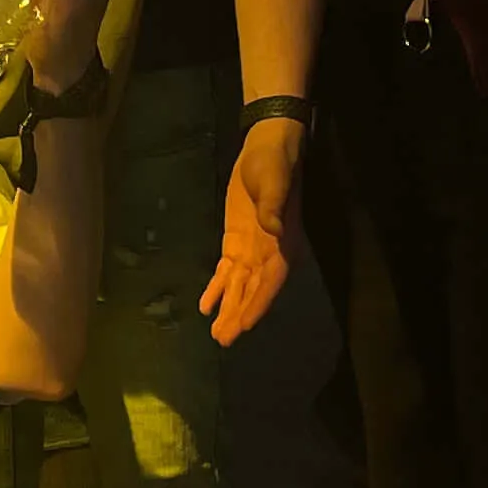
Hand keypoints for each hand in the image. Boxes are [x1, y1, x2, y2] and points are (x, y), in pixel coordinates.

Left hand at [199, 119, 298, 345]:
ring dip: (228, 309)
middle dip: (239, 315)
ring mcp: (252, 250)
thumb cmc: (274, 163)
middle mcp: (269, 253)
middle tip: (223, 338)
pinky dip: (217, 289)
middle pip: (253, 290)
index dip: (259, 303)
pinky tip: (205, 307)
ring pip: (239, 287)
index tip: (246, 325)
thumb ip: (273, 205)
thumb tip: (273, 228)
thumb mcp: (274, 180)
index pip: (271, 280)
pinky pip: (226, 272)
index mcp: (282, 242)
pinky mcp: (236, 243)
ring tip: (216, 333)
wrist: (266, 148)